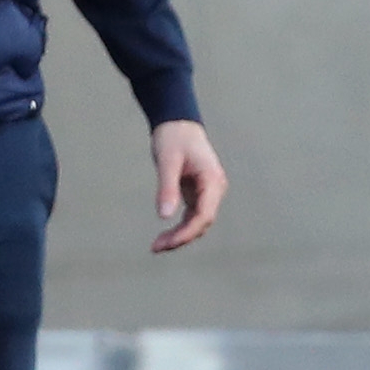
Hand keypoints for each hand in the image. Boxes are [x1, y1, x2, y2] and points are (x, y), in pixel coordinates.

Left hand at [152, 119, 226, 251]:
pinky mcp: (197, 193)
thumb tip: (164, 217)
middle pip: (202, 223)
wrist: (177, 122)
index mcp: (212, 181)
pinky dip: (179, 227)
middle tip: (155, 247)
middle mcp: (214, 189)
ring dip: (179, 236)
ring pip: (197, 223)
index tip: (167, 242)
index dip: (187, 233)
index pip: (205, 215)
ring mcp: (207, 192)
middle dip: (181, 238)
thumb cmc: (173, 137)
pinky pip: (191, 217)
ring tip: (156, 246)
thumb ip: (167, 188)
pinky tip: (164, 236)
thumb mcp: (167, 161)